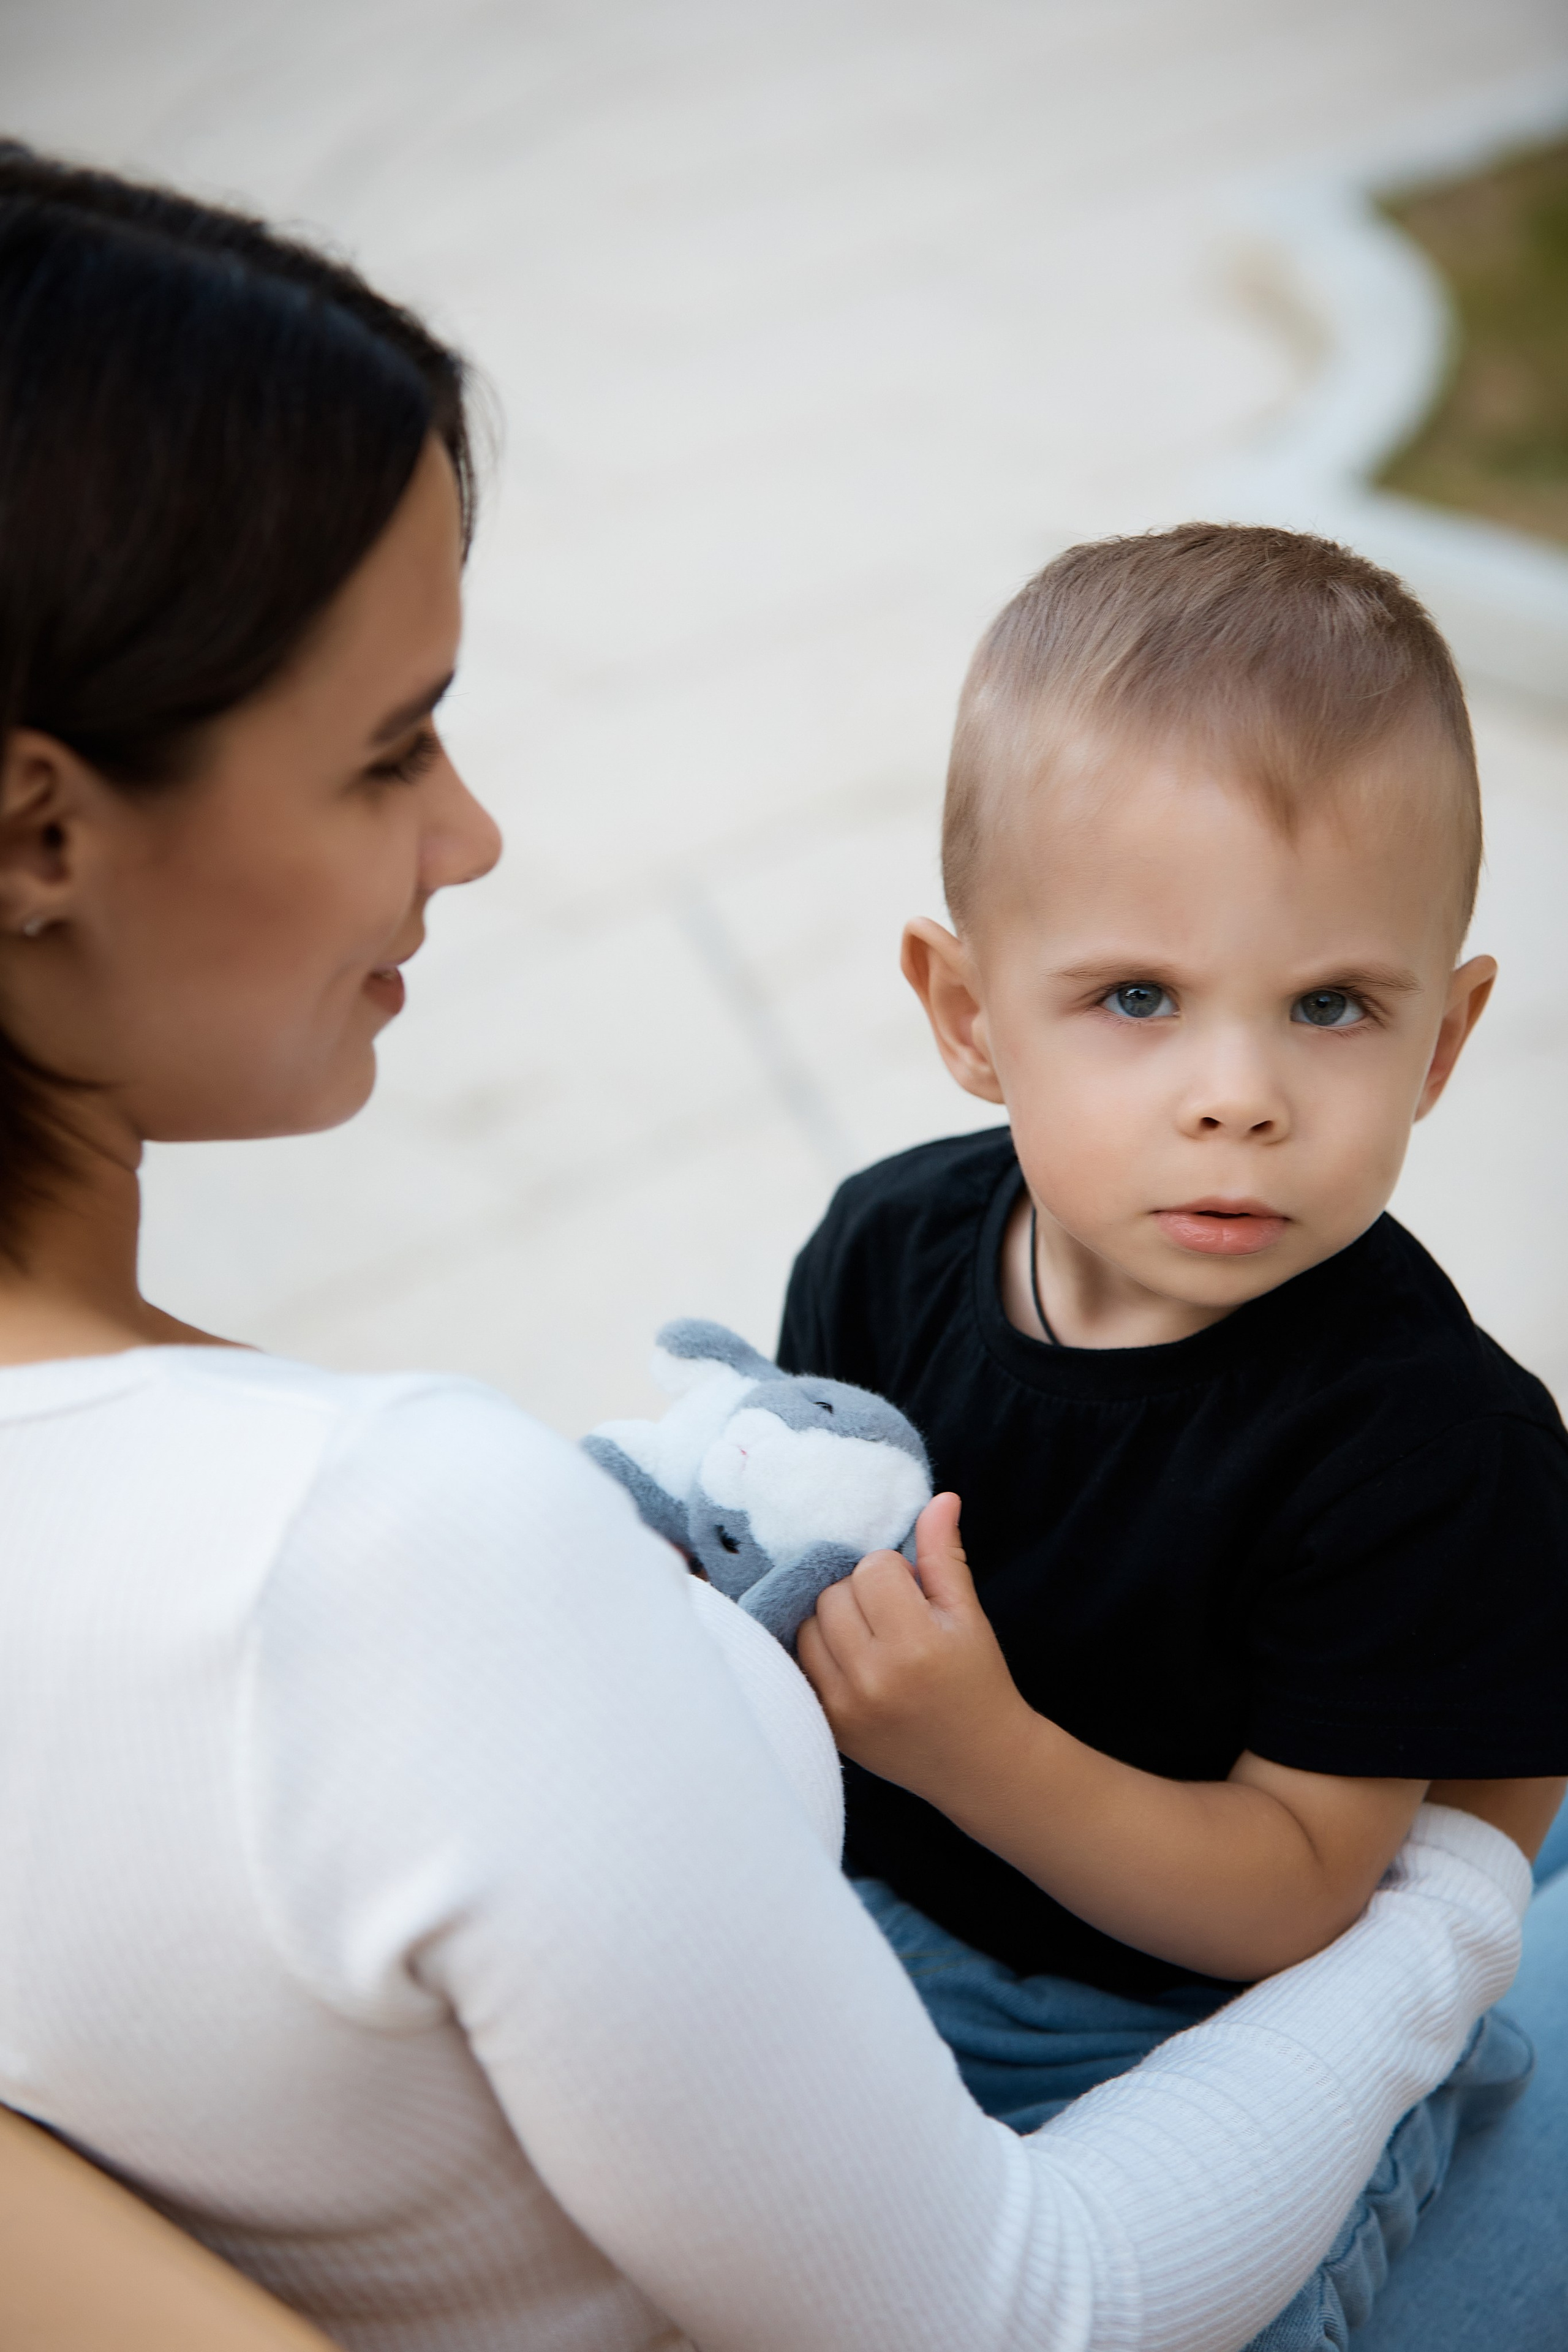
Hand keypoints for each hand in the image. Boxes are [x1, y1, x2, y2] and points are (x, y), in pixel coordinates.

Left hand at [796, 1493, 1033, 1805]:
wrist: (980, 1762)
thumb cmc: (978, 1682)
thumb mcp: (969, 1616)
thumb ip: (945, 1556)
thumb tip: (939, 1499)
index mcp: (916, 1643)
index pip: (873, 1570)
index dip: (894, 1573)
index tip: (913, 1594)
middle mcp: (874, 1676)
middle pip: (834, 1594)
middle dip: (861, 1593)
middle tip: (891, 1615)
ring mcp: (845, 1705)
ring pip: (809, 1625)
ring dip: (833, 1621)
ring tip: (870, 1638)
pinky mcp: (828, 1725)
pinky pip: (798, 1664)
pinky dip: (817, 1653)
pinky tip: (848, 1659)